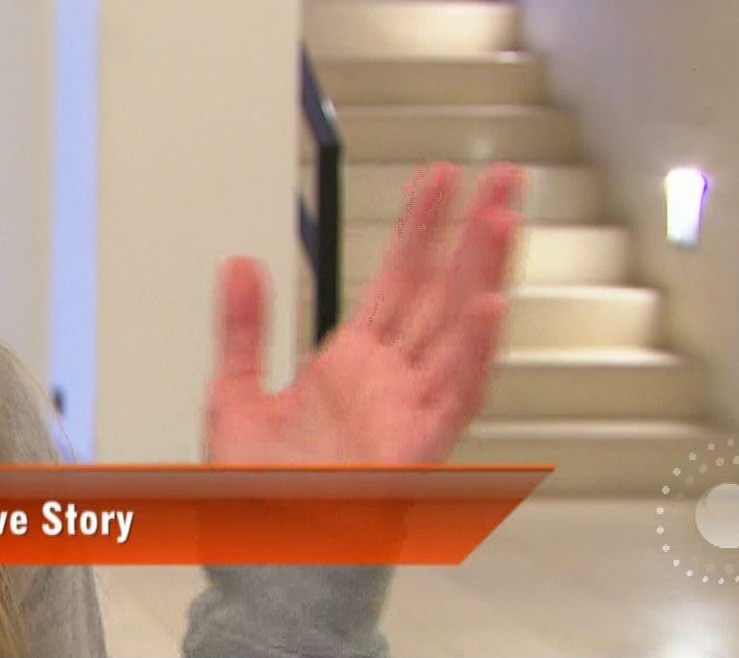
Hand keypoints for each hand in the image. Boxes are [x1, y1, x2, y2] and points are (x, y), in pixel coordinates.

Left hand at [204, 163, 523, 465]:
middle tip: (503, 174)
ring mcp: (407, 414)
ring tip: (503, 217)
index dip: (420, 227)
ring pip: (458, 332)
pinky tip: (488, 306)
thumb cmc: (260, 496)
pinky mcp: (414, 451)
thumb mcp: (235, 395)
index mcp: (355, 366)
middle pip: (442, 292)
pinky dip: (471, 353)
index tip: (440, 178)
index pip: (398, 279)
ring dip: (484, 275)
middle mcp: (390, 383)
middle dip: (472, 232)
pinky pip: (453, 397)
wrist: (261, 563)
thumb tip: (240, 263)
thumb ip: (243, 328)